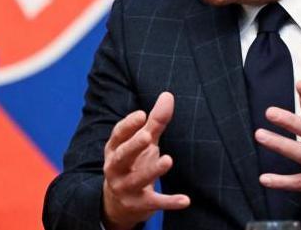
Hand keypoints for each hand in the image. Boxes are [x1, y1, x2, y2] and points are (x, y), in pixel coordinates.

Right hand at [102, 92, 190, 229]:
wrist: (118, 204)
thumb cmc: (133, 163)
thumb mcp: (142, 142)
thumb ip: (155, 121)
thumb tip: (168, 94)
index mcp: (115, 149)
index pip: (118, 136)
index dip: (128, 125)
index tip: (141, 114)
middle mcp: (116, 168)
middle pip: (122, 157)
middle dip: (133, 146)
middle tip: (147, 137)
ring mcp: (126, 188)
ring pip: (137, 179)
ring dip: (152, 171)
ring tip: (168, 160)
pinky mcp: (139, 205)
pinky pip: (154, 203)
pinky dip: (169, 202)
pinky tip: (186, 200)